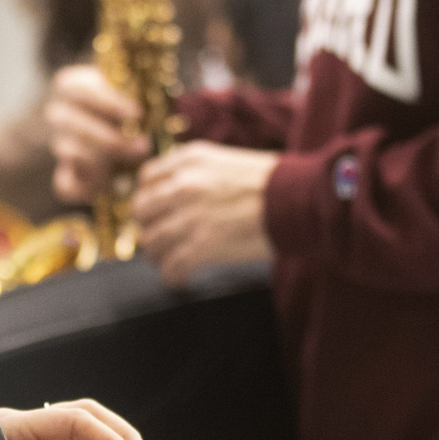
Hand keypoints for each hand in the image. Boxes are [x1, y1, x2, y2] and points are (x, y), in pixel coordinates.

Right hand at [46, 65, 150, 203]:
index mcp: (72, 86)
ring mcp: (59, 145)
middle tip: (143, 146)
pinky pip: (66, 185)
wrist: (118, 132)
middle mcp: (59, 114)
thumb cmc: (130, 107)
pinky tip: (106, 186)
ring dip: (104, 161)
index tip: (138, 113)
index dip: (109, 102)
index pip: (80, 90)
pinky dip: (84, 188)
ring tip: (134, 163)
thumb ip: (137, 93)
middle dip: (112, 139)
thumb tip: (151, 100)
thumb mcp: (132, 93)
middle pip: (75, 125)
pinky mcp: (63, 175)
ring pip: (72, 153)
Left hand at [130, 142, 275, 284]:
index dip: (150, 198)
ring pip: (151, 242)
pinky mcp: (201, 246)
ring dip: (160, 255)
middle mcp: (182, 185)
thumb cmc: (272, 182)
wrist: (297, 200)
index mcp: (188, 160)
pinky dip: (173, 276)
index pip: (146, 179)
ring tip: (173, 260)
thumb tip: (177, 192)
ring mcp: (189, 216)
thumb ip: (195, 172)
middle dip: (150, 226)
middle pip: (140, 211)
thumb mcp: (225, 161)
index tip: (158, 211)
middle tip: (162, 238)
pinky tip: (182, 278)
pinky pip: (170, 267)